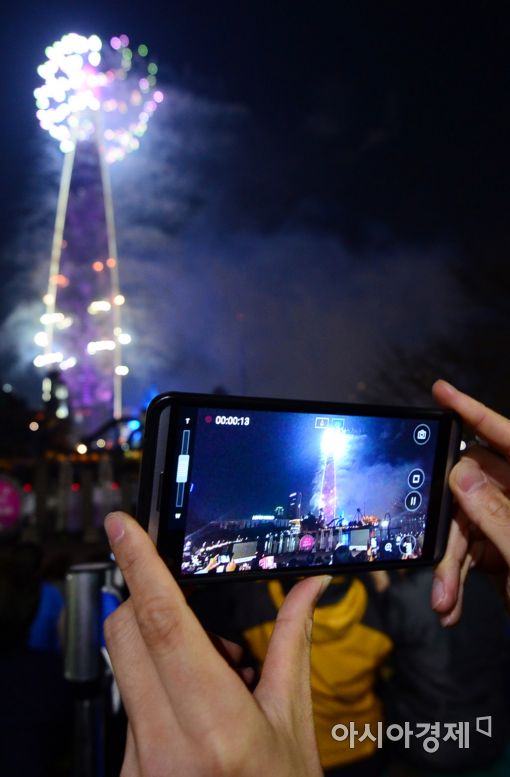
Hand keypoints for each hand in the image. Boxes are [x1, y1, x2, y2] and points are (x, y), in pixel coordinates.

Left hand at [103, 512, 330, 776]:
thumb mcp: (293, 724)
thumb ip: (293, 643)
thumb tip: (312, 587)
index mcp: (217, 724)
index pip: (165, 622)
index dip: (141, 564)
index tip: (122, 526)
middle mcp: (165, 743)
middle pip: (126, 632)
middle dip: (146, 600)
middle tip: (185, 607)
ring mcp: (137, 763)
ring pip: (124, 666)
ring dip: (157, 648)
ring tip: (210, 677)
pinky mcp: (124, 772)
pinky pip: (127, 704)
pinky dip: (155, 687)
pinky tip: (193, 712)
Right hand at [431, 380, 509, 624]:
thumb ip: (497, 515)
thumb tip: (461, 473)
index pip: (509, 437)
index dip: (474, 411)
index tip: (441, 391)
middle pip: (473, 491)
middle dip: (449, 532)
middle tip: (435, 564)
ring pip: (465, 529)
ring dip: (451, 568)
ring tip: (444, 603)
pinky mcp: (505, 555)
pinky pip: (471, 557)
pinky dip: (457, 581)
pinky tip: (450, 606)